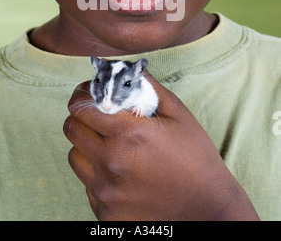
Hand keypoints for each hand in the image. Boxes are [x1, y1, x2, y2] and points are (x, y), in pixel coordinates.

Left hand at [63, 71, 259, 220]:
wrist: (208, 208)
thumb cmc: (196, 157)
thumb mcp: (178, 114)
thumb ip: (148, 87)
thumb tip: (127, 69)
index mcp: (128, 134)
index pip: (81, 107)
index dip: (83, 94)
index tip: (91, 92)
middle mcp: (112, 163)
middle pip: (72, 128)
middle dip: (83, 116)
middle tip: (100, 115)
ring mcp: (106, 192)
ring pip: (74, 156)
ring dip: (86, 145)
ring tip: (111, 145)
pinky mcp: (106, 213)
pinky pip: (87, 183)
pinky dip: (97, 173)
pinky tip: (121, 171)